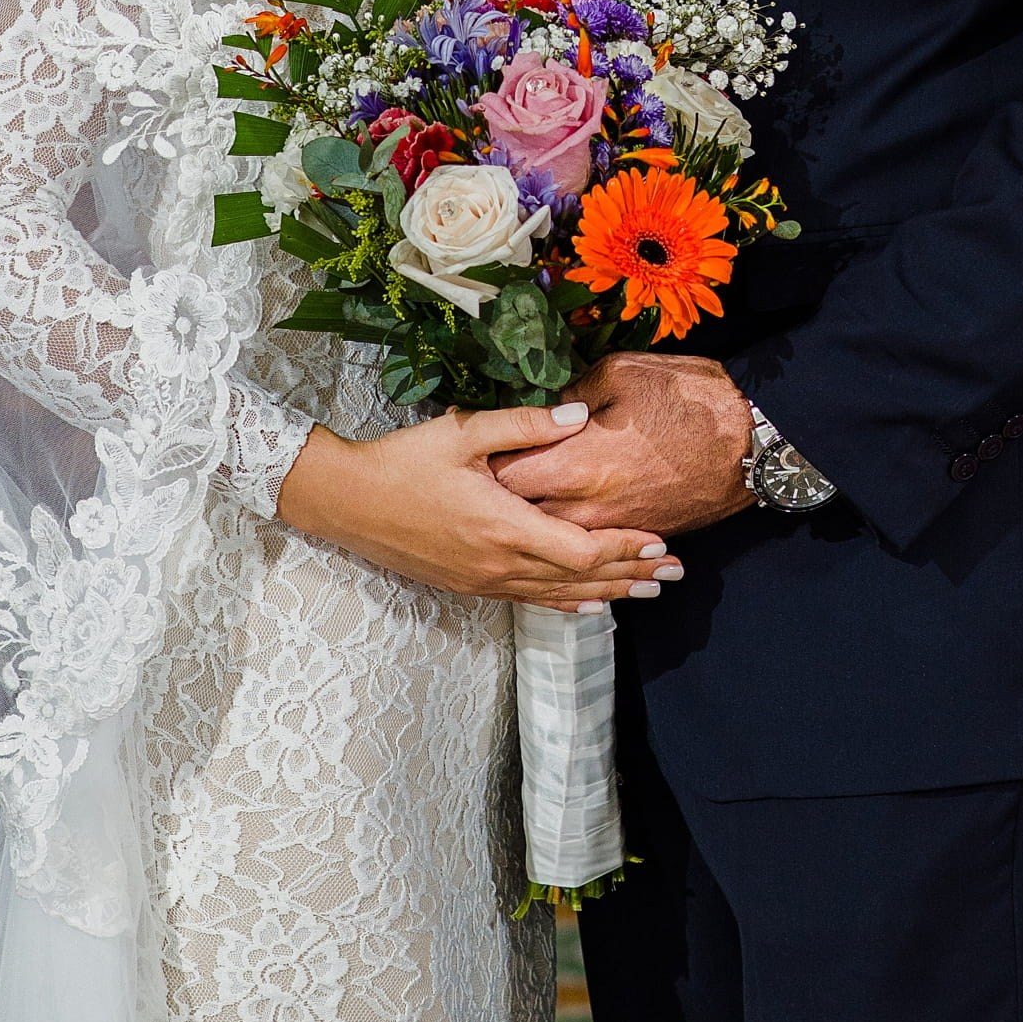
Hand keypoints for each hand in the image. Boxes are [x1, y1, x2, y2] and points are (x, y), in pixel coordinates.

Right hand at [276, 400, 685, 612]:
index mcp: (502, 525)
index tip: (659, 541)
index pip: (579, 550)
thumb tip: (579, 415)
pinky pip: (532, 601)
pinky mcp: (470, 585)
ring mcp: (484, 580)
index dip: (622, 549)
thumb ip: (524, 425)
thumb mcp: (463, 432)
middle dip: (630, 575)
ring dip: (607, 593)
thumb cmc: (405, 461)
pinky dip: (568, 604)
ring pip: (559, 596)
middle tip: (674, 574)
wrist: (348, 502)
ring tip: (647, 591)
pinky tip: (590, 606)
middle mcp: (499, 563)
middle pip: (579, 580)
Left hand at [491, 352, 753, 535]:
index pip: (508, 478)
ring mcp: (611, 528)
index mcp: (577, 464)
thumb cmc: (686, 398)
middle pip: (522, 515)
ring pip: (552, 540)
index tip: (472, 454)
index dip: (485, 466)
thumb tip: (543, 414)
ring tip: (506, 513)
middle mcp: (587, 507)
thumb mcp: (621, 374)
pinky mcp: (633, 536)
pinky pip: (587, 548)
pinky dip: (566, 544)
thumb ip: (571, 398)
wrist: (749, 443)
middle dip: (499, 501)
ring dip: (529, 526)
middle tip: (478, 485)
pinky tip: (554, 531)